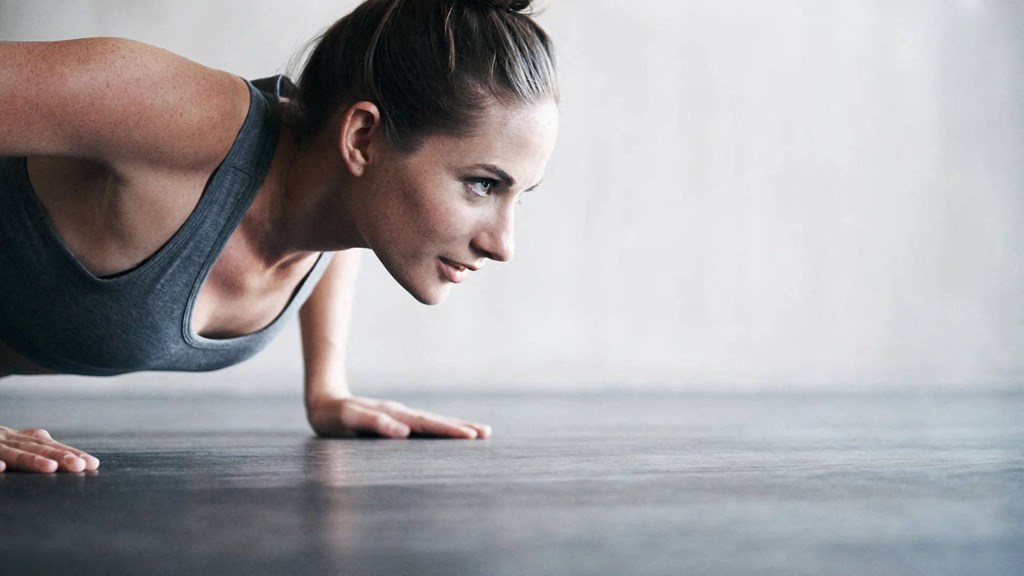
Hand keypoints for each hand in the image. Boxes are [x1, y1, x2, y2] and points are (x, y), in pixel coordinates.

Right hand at [0, 426, 100, 472]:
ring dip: (33, 459)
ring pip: (13, 453)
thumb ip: (34, 451)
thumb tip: (63, 465)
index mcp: (23, 439)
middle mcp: (11, 439)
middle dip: (60, 456)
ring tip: (51, 467)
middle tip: (79, 465)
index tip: (92, 464)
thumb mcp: (13, 446)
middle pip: (38, 448)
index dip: (72, 454)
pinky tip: (2, 468)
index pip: (51, 447)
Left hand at [307, 395, 491, 439]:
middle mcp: (400, 413)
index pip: (426, 425)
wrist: (322, 403)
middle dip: (461, 427)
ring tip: (478, 432)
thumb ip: (374, 423)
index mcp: (394, 415)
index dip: (449, 430)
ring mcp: (400, 415)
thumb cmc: (333, 416)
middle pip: (435, 421)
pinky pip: (423, 425)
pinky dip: (440, 428)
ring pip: (432, 422)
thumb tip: (403, 431)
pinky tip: (449, 433)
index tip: (471, 436)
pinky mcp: (396, 420)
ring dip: (454, 426)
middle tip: (486, 434)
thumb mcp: (348, 419)